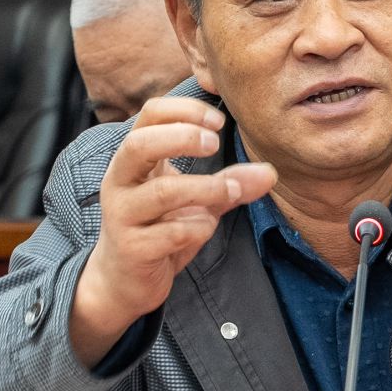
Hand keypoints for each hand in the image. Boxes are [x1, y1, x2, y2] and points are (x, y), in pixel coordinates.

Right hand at [71, 96, 274, 364]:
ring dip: (204, 188)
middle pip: (139, 144)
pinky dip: (197, 227)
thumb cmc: (159, 228)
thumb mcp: (197, 202)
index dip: (185, 110)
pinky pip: (169, 233)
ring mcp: (122, 215)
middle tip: (215, 143)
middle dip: (181, 138)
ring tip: (230, 190)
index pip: (150, 114)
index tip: (218, 122)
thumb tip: (270, 173)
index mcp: (134, 160)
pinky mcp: (132, 249)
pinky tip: (206, 228)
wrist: (126, 280)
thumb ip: (229, 184)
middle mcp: (121, 182)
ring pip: (161, 192)